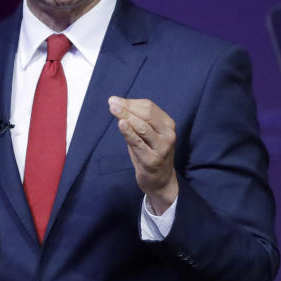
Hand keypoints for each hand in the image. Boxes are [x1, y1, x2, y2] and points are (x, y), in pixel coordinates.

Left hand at [108, 96, 178, 213]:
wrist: (161, 181)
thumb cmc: (151, 154)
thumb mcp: (147, 135)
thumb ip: (137, 121)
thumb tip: (118, 105)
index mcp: (168, 124)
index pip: (149, 107)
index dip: (131, 102)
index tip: (116, 100)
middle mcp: (168, 134)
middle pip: (146, 114)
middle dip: (127, 107)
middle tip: (112, 102)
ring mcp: (162, 147)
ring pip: (143, 127)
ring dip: (126, 116)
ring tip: (113, 109)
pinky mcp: (152, 159)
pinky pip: (138, 143)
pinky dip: (129, 132)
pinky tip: (121, 124)